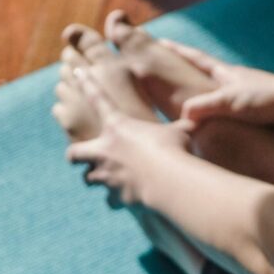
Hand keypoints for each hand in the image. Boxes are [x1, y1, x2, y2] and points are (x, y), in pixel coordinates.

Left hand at [65, 66, 195, 206]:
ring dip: (97, 179)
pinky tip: (127, 200)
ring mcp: (107, 176)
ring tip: (109, 180)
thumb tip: (198, 119)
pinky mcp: (115, 197)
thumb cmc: (175, 150)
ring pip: (88, 180)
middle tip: (81, 156)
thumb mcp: (182, 131)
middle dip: (76, 155)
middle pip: (74, 153)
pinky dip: (117, 201)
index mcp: (118, 126)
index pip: (98, 98)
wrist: (167, 181)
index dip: (86, 83)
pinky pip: (111, 201)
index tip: (77, 72)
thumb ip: (183, 127)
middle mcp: (104, 151)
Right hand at [156, 39, 273, 133]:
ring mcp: (245, 97)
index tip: (159, 41)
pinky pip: (228, 114)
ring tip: (187, 101)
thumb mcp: (230, 102)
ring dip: (201, 95)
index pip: (195, 58)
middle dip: (186, 71)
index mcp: (226, 74)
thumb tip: (183, 115)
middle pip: (204, 74)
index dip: (176, 51)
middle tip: (167, 68)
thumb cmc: (267, 100)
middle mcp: (235, 82)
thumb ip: (204, 106)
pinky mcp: (255, 114)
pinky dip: (216, 117)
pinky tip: (214, 127)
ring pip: (216, 96)